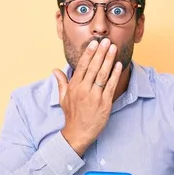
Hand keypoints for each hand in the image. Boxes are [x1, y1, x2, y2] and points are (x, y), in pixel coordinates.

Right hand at [53, 38, 122, 156]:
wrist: (78, 133)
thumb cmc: (72, 115)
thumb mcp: (63, 98)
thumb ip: (61, 82)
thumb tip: (55, 70)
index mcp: (74, 87)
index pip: (82, 66)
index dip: (89, 53)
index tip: (94, 43)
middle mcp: (84, 90)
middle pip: (93, 67)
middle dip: (101, 53)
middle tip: (106, 41)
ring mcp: (95, 97)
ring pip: (102, 74)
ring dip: (109, 60)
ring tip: (113, 48)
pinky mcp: (105, 104)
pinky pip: (110, 86)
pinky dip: (114, 75)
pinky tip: (118, 65)